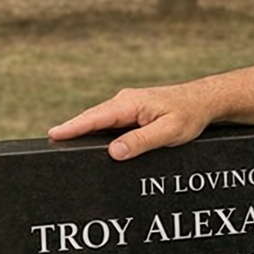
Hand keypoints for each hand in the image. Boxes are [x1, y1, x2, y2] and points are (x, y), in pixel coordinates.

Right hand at [48, 82, 213, 159]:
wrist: (204, 101)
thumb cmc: (189, 115)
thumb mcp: (168, 132)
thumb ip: (141, 141)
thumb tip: (113, 152)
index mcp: (130, 104)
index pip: (95, 117)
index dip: (73, 127)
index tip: (53, 134)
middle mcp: (124, 101)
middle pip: (92, 118)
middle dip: (71, 129)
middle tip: (50, 143)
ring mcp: (127, 106)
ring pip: (100, 120)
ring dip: (83, 130)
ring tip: (62, 143)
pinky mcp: (132, 112)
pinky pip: (109, 122)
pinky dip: (97, 130)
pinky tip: (90, 141)